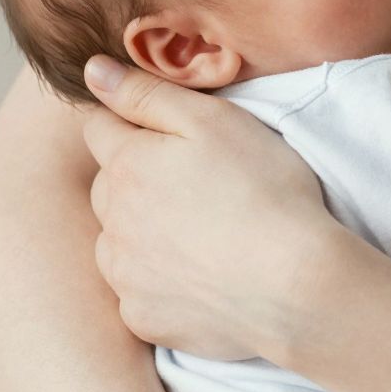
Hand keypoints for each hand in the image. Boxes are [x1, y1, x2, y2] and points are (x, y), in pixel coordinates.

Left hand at [81, 56, 330, 359]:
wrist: (297, 287)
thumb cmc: (264, 191)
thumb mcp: (213, 120)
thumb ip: (146, 93)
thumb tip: (92, 72)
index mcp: (125, 166)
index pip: (101, 129)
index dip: (136, 126)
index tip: (178, 140)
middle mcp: (111, 222)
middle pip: (108, 188)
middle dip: (138, 181)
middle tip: (200, 187)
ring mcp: (125, 276)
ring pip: (119, 243)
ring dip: (145, 235)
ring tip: (205, 236)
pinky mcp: (144, 319)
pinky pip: (140, 293)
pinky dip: (162, 284)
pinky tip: (204, 278)